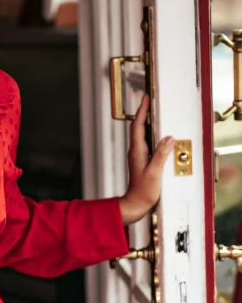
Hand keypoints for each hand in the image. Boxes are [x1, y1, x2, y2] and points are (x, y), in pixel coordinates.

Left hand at [119, 95, 174, 225]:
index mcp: (137, 151)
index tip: (145, 98)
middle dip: (142, 112)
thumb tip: (168, 138)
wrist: (136, 204)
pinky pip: (144, 141)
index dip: (141, 110)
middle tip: (148, 100)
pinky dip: (149, 132)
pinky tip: (155, 132)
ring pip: (140, 133)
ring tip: (151, 110)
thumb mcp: (155, 172)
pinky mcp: (141, 160)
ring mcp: (137, 155)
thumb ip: (161, 154)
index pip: (137, 126)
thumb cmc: (143, 191)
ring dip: (145, 121)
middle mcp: (135, 151)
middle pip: (137, 126)